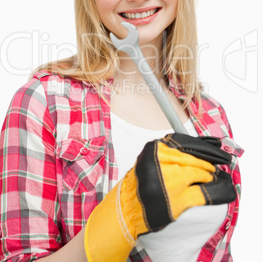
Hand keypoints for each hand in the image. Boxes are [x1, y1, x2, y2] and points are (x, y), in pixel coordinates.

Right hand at [84, 133, 235, 261]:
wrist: (126, 208)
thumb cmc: (140, 183)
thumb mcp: (151, 159)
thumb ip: (171, 152)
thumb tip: (201, 146)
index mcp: (155, 148)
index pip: (186, 142)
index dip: (205, 145)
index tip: (217, 147)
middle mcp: (162, 161)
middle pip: (194, 157)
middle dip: (210, 161)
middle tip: (219, 163)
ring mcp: (170, 180)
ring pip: (199, 172)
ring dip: (210, 175)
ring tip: (214, 177)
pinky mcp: (177, 199)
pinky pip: (204, 192)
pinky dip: (217, 191)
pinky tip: (225, 190)